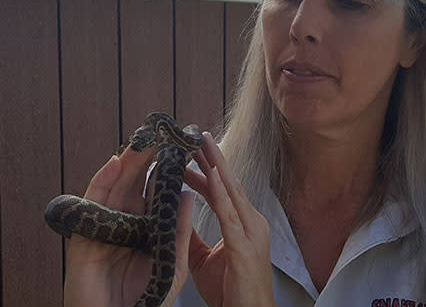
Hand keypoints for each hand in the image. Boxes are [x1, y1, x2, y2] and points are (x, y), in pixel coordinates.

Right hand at [63, 147, 194, 306]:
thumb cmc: (147, 301)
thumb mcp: (171, 263)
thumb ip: (178, 231)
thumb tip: (186, 195)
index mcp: (146, 231)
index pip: (155, 196)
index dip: (166, 174)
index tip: (180, 150)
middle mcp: (125, 226)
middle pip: (135, 187)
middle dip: (147, 161)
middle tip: (161, 136)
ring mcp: (104, 229)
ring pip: (115, 189)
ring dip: (126, 164)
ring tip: (142, 141)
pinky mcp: (85, 237)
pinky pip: (93, 206)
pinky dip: (102, 183)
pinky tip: (115, 163)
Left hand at [184, 132, 275, 306]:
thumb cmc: (232, 289)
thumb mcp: (203, 259)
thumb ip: (190, 236)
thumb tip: (174, 217)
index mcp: (243, 223)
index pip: (222, 190)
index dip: (206, 170)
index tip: (189, 154)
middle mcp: (251, 221)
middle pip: (229, 183)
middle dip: (213, 158)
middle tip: (195, 135)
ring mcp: (251, 231)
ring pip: (231, 191)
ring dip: (216, 166)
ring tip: (203, 144)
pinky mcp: (244, 245)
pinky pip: (230, 215)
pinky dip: (220, 194)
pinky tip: (210, 177)